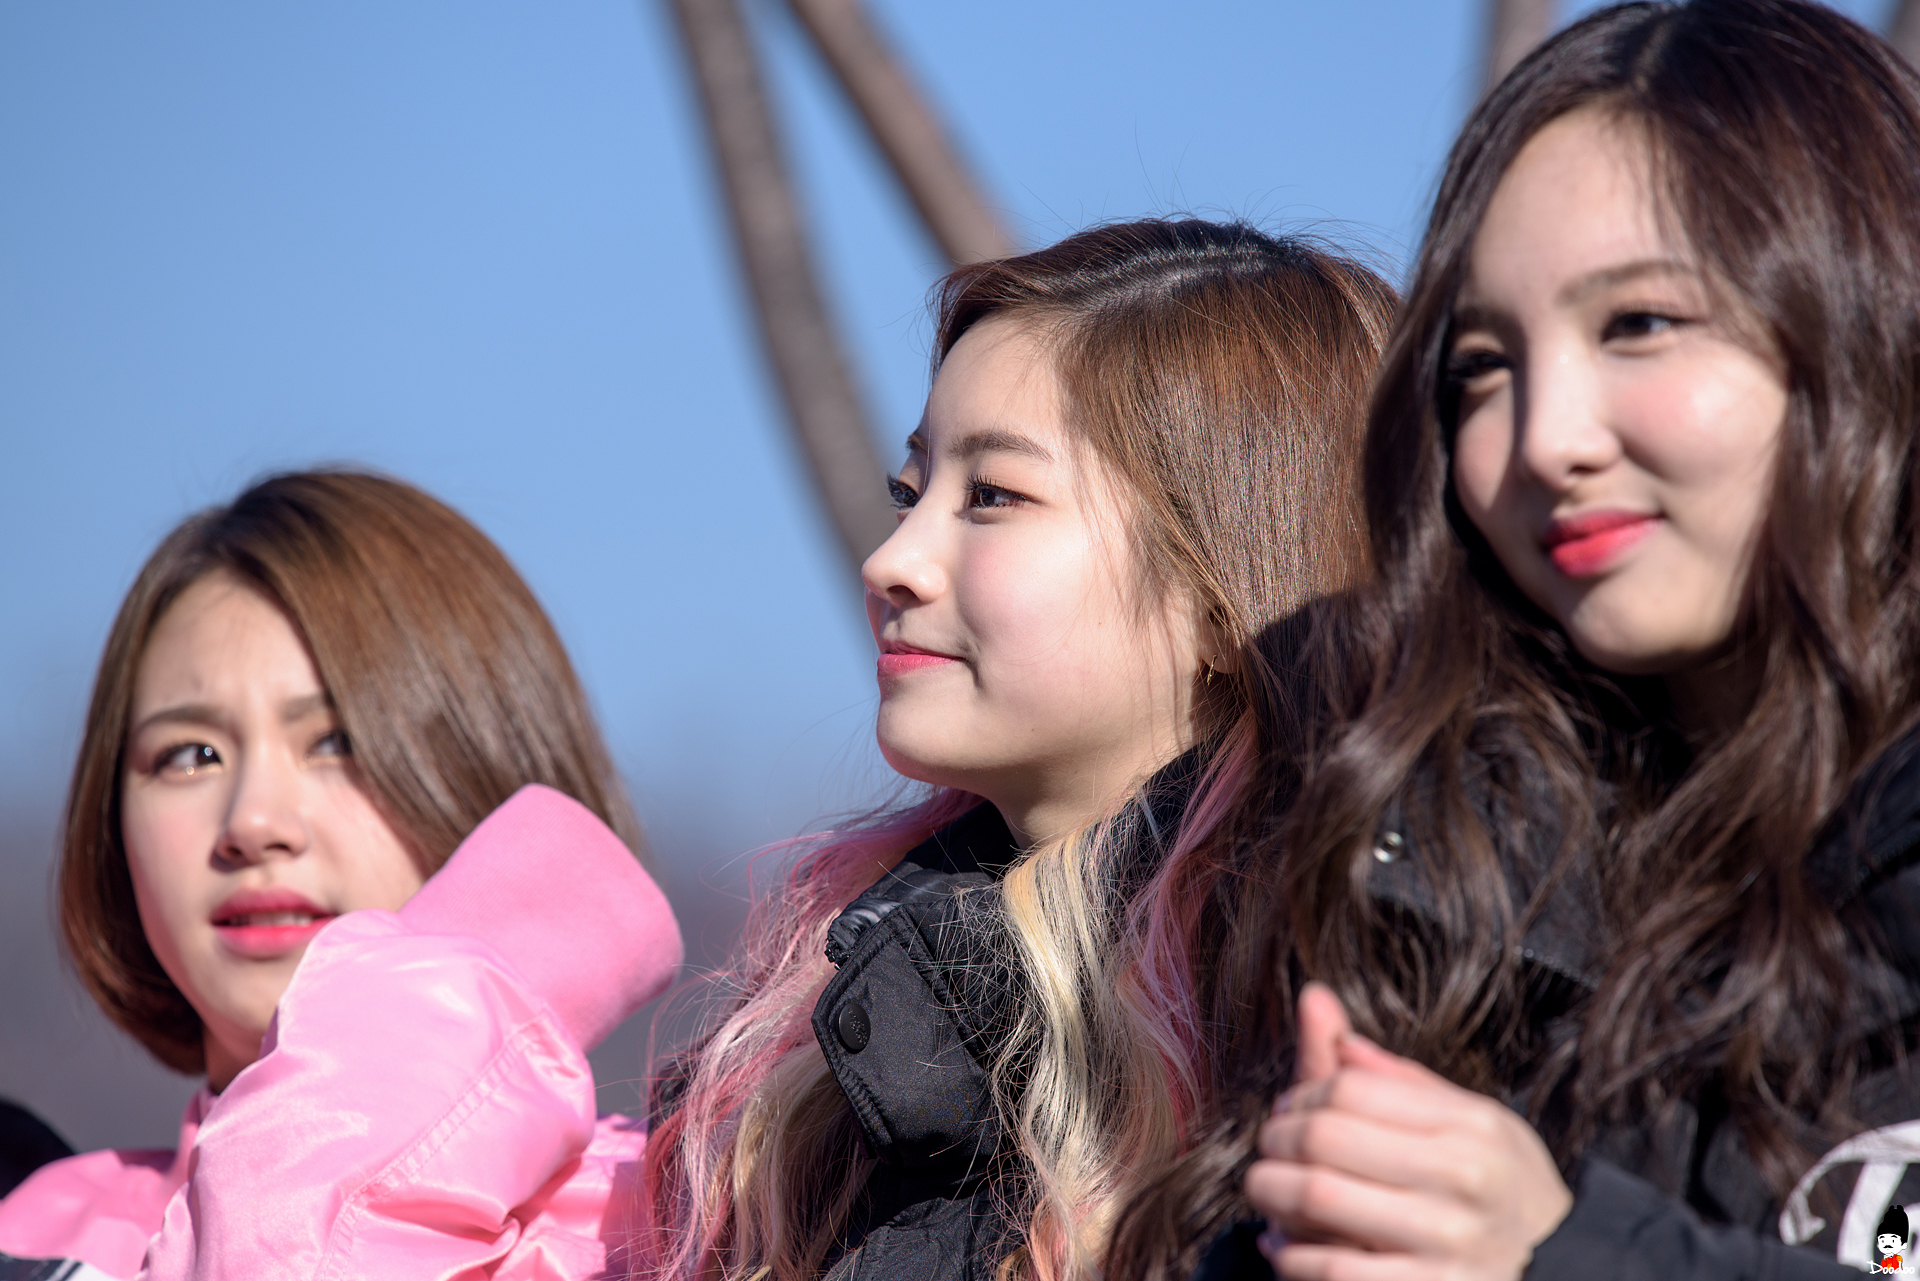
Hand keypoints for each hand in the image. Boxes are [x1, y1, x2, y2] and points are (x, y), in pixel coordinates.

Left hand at [1243, 983, 1571, 1280]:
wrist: (1564, 1272)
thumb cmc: (1504, 1191)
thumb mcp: (1475, 1121)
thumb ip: (1396, 1076)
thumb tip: (1322, 1012)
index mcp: (1470, 1125)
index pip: (1350, 1088)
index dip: (1301, 1095)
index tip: (1289, 1108)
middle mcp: (1462, 1177)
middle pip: (1324, 1137)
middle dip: (1275, 1140)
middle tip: (1268, 1148)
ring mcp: (1445, 1240)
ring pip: (1318, 1197)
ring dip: (1270, 1191)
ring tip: (1266, 1189)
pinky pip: (1331, 1269)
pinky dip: (1291, 1255)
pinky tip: (1287, 1245)